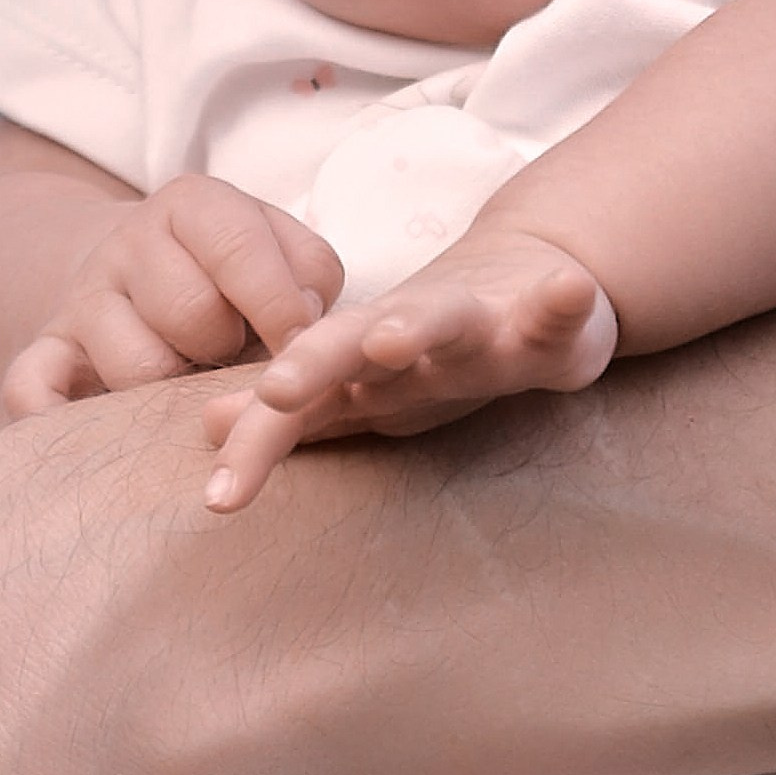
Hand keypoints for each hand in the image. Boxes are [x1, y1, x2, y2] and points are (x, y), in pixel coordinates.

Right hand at [2, 176, 342, 416]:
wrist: (133, 269)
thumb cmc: (232, 277)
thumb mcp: (280, 250)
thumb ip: (308, 276)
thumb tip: (300, 332)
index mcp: (192, 206)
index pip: (239, 249)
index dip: (282, 309)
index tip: (302, 346)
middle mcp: (128, 245)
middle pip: (191, 313)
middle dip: (228, 348)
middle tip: (234, 356)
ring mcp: (81, 301)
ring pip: (137, 368)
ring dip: (175, 395)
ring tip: (187, 385)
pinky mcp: (45, 353)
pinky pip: (29, 386)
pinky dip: (49, 417)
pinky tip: (81, 432)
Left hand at [202, 227, 618, 510]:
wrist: (524, 277)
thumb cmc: (432, 350)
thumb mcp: (364, 385)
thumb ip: (298, 412)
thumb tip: (206, 426)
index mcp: (359, 364)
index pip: (296, 403)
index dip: (256, 442)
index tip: (219, 497)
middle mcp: (408, 337)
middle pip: (348, 345)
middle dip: (311, 365)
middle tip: (275, 391)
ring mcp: (478, 326)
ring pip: (442, 321)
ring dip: (415, 326)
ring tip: (390, 340)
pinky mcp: (547, 324)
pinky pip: (556, 314)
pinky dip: (560, 301)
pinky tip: (568, 288)